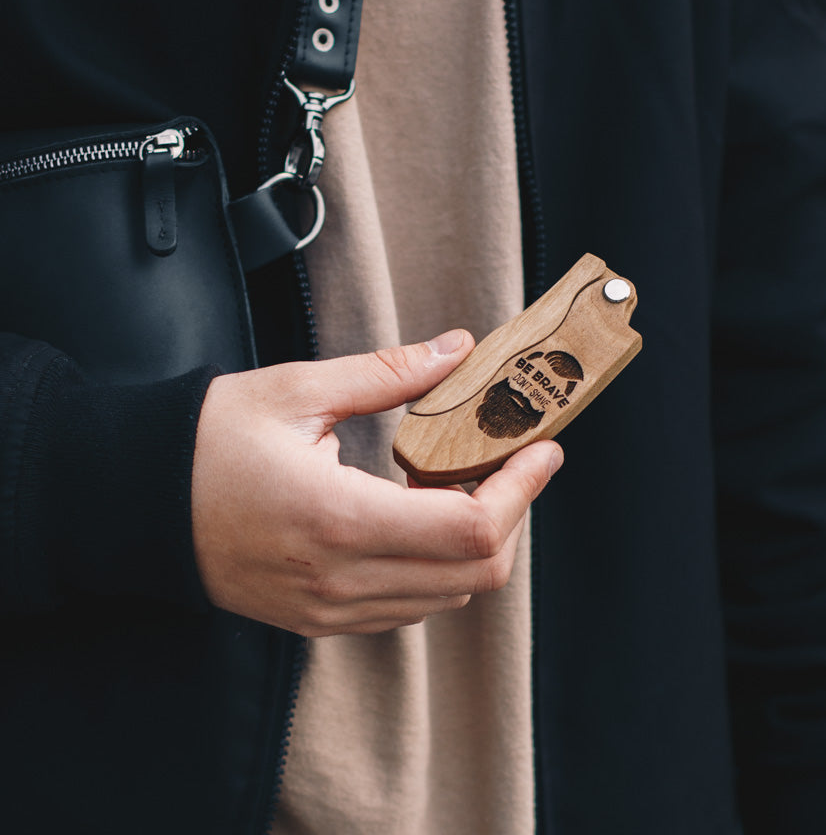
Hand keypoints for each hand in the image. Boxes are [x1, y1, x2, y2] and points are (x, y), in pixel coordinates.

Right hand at [191, 330, 561, 635]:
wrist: (139, 504)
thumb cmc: (209, 441)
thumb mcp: (296, 390)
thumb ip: (388, 373)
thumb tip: (458, 349)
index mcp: (338, 519)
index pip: (471, 531)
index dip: (522, 491)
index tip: (542, 450)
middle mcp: (341, 580)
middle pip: (475, 573)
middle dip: (512, 514)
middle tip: (512, 460)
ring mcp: (330, 610)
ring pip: (448, 595)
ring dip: (478, 542)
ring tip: (471, 481)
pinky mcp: (320, 620)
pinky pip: (409, 607)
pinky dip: (440, 566)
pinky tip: (427, 516)